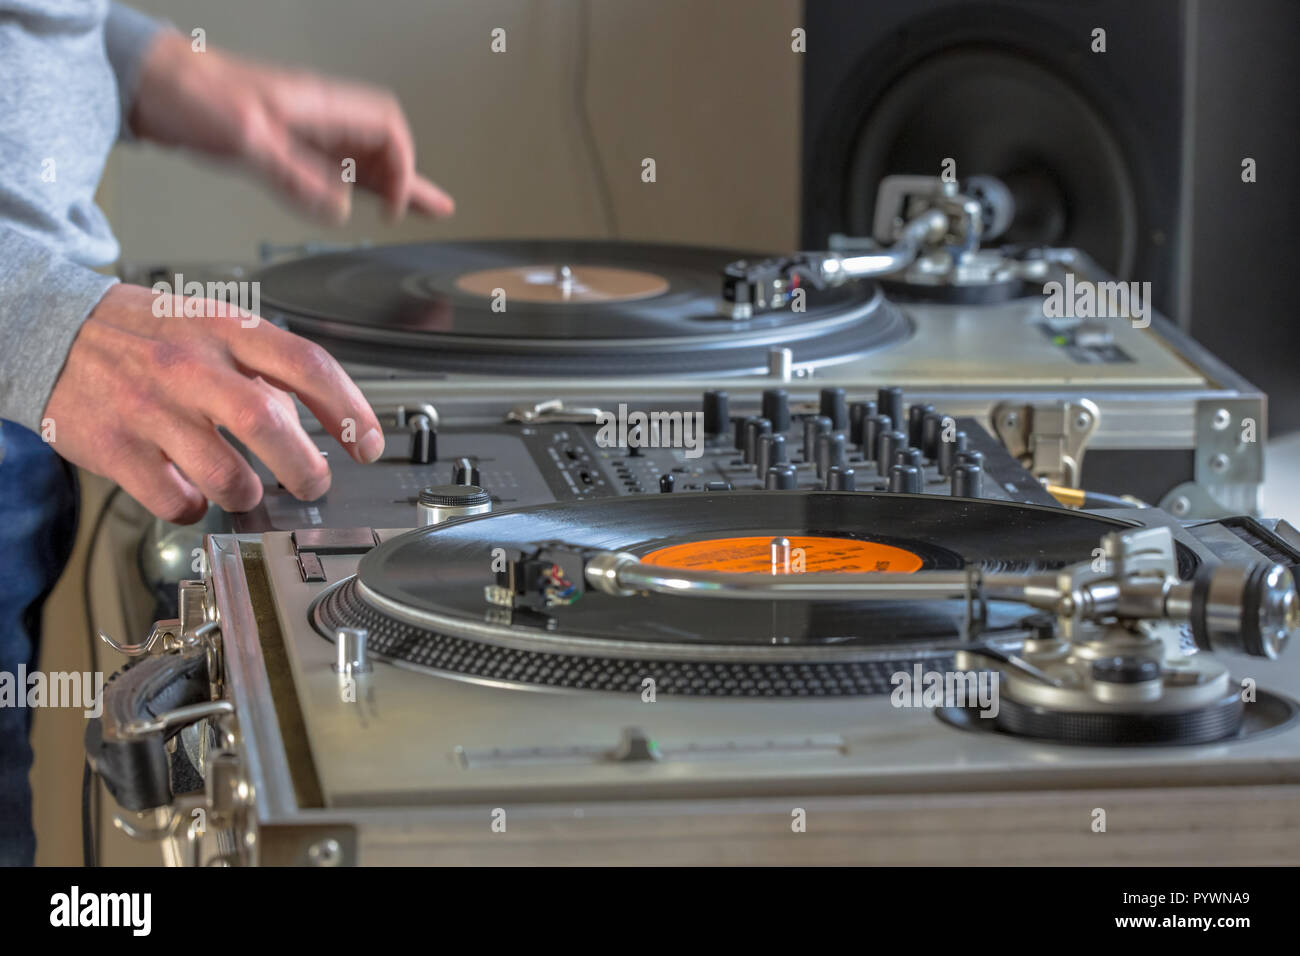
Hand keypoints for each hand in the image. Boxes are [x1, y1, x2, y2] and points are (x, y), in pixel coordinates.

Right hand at [43, 284, 384, 523]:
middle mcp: (191, 366)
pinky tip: (190, 492)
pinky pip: (174, 499)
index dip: (350, 410)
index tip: (369, 445)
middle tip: (313, 483)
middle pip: (269, 423)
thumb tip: (309, 421)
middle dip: (305, 468)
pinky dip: (192, 507)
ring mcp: (152, 408)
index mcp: (226, 330)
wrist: (49, 330)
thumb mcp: (210, 325)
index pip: (307, 365)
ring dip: (248, 495)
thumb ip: (263, 366)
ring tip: (245, 489)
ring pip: (225, 475)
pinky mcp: (116, 447)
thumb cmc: (143, 334)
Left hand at [129, 30, 453, 223]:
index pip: (386, 131)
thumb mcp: (247, 137)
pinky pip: (327, 169)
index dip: (401, 168)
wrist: (149, 83)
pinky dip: (349, 189)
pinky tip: (354, 203)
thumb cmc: (192, 92)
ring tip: (416, 208)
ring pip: (358, 159)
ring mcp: (299, 131)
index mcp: (318, 105)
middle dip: (408, 178)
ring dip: (386, 185)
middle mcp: (316, 117)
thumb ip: (295, 175)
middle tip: (434, 208)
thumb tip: (338, 210)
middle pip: (381, 145)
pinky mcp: (279, 145)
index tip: (394, 206)